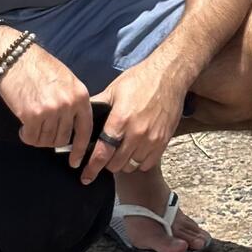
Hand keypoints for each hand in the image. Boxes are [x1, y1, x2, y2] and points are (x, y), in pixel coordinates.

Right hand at [0, 41, 93, 164]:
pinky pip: (32, 138)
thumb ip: (72, 101)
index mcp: (80, 95)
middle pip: (63, 138)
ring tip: (32, 125)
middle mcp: (68, 104)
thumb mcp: (66, 80)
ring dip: (38, 137)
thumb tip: (71, 125)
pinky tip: (23, 127)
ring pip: (46, 140)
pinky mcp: (32, 115)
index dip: (80, 148)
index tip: (75, 161)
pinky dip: (26, 136)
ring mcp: (51, 110)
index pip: (85, 128)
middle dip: (52, 140)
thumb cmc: (39, 67)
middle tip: (42, 131)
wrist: (15, 56)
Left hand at [80, 54, 190, 184]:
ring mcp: (152, 139)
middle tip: (106, 156)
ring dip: (123, 162)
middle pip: (116, 164)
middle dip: (107, 163)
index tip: (85, 176)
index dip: (92, 168)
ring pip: (131, 165)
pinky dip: (139, 161)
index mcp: (120, 120)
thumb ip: (98, 106)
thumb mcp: (114, 89)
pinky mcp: (164, 141)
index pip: (102, 153)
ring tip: (121, 152)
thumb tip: (81, 119)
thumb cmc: (140, 79)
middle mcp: (136, 133)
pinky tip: (136, 151)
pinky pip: (147, 163)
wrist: (169, 75)